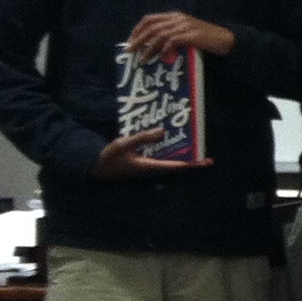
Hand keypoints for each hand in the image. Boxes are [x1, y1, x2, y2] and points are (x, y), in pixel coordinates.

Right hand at [91, 126, 206, 179]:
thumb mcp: (123, 145)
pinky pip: (160, 159)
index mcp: (149, 166)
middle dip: (191, 161)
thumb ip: (142, 138)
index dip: (192, 163)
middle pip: (176, 165)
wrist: (94, 168)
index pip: (176, 166)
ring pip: (169, 162)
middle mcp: (151, 169)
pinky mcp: (142, 164)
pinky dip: (168, 153)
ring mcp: (147, 167)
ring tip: (194, 149)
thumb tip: (162, 131)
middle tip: (207, 157)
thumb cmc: (108, 158)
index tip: (206, 162)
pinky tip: (172, 145)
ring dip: (181, 157)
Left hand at [126, 12, 234, 59]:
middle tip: (129, 51)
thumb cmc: (206, 39)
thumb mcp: (186, 34)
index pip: (149, 19)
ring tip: (142, 59)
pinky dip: (165, 49)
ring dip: (148, 48)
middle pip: (151, 27)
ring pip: (159, 35)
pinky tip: (161, 58)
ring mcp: (185, 26)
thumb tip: (153, 49)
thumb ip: (171, 37)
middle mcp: (178, 19)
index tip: (130, 41)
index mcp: (175, 16)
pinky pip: (173, 41)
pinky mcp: (192, 35)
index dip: (137, 30)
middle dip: (138, 39)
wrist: (227, 40)